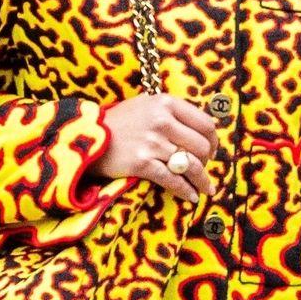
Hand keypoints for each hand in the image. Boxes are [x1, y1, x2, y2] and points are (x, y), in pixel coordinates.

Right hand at [97, 95, 218, 204]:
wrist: (86, 136)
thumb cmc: (117, 122)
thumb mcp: (144, 104)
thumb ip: (170, 112)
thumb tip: (199, 128)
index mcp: (165, 103)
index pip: (204, 123)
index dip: (214, 140)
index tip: (212, 151)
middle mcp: (162, 121)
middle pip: (201, 145)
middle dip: (206, 162)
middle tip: (204, 170)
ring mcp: (152, 143)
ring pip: (190, 165)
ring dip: (202, 180)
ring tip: (206, 189)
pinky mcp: (142, 163)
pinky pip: (173, 180)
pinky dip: (185, 191)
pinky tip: (191, 197)